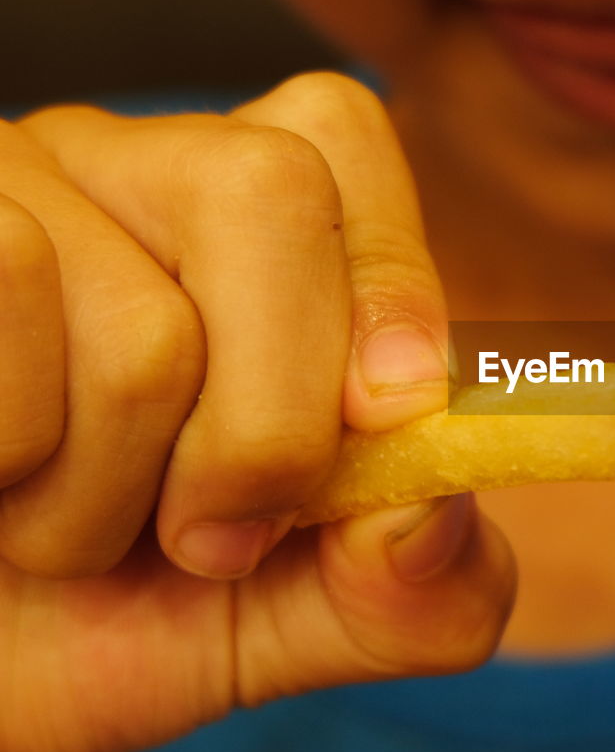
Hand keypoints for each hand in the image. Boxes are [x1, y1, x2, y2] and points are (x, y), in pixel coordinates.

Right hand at [0, 73, 515, 751]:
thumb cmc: (128, 618)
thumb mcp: (307, 617)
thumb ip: (421, 588)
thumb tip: (434, 515)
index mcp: (244, 226)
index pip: (340, 133)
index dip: (386, 279)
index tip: (384, 419)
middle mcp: (121, 169)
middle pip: (267, 191)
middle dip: (270, 420)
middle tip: (207, 537)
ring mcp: (4, 187)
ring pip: (141, 326)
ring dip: (110, 500)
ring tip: (60, 525)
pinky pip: (5, 321)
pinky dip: (11, 471)